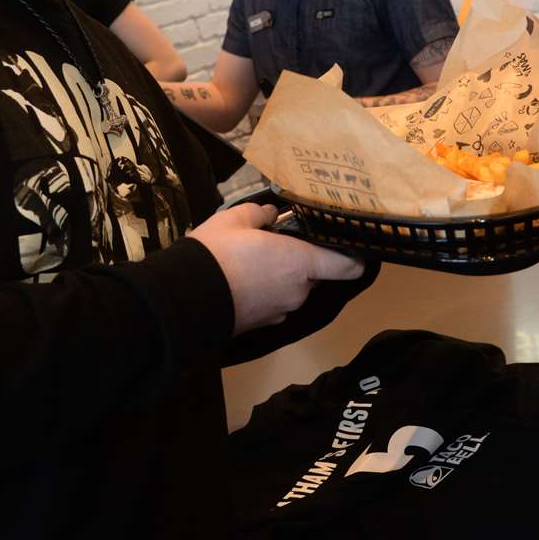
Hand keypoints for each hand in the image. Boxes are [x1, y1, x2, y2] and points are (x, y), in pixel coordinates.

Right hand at [189, 203, 364, 335]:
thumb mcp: (235, 219)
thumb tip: (269, 215)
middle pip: (313, 275)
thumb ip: (259, 214)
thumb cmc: (217, 253)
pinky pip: (272, 303)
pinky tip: (240, 280)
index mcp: (301, 263)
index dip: (354, 258)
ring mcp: (280, 311)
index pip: (346, 266)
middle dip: (299, 261)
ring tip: (250, 260)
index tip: (352, 249)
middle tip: (275, 243)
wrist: (185, 298)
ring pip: (291, 289)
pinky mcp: (261, 325)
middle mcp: (298, 291)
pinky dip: (264, 292)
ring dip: (279, 277)